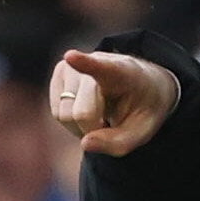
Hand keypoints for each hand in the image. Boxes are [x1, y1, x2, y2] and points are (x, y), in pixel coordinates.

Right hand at [50, 48, 180, 155]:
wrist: (142, 86)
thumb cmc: (142, 109)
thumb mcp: (142, 132)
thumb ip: (119, 143)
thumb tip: (84, 143)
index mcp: (121, 72)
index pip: (101, 67)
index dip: (84, 63)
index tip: (70, 56)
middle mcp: (93, 61)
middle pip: (81, 114)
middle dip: (93, 129)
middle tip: (111, 123)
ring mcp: (73, 65)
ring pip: (64, 115)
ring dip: (81, 127)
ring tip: (101, 115)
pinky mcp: (59, 73)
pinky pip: (57, 113)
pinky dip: (72, 122)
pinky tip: (88, 111)